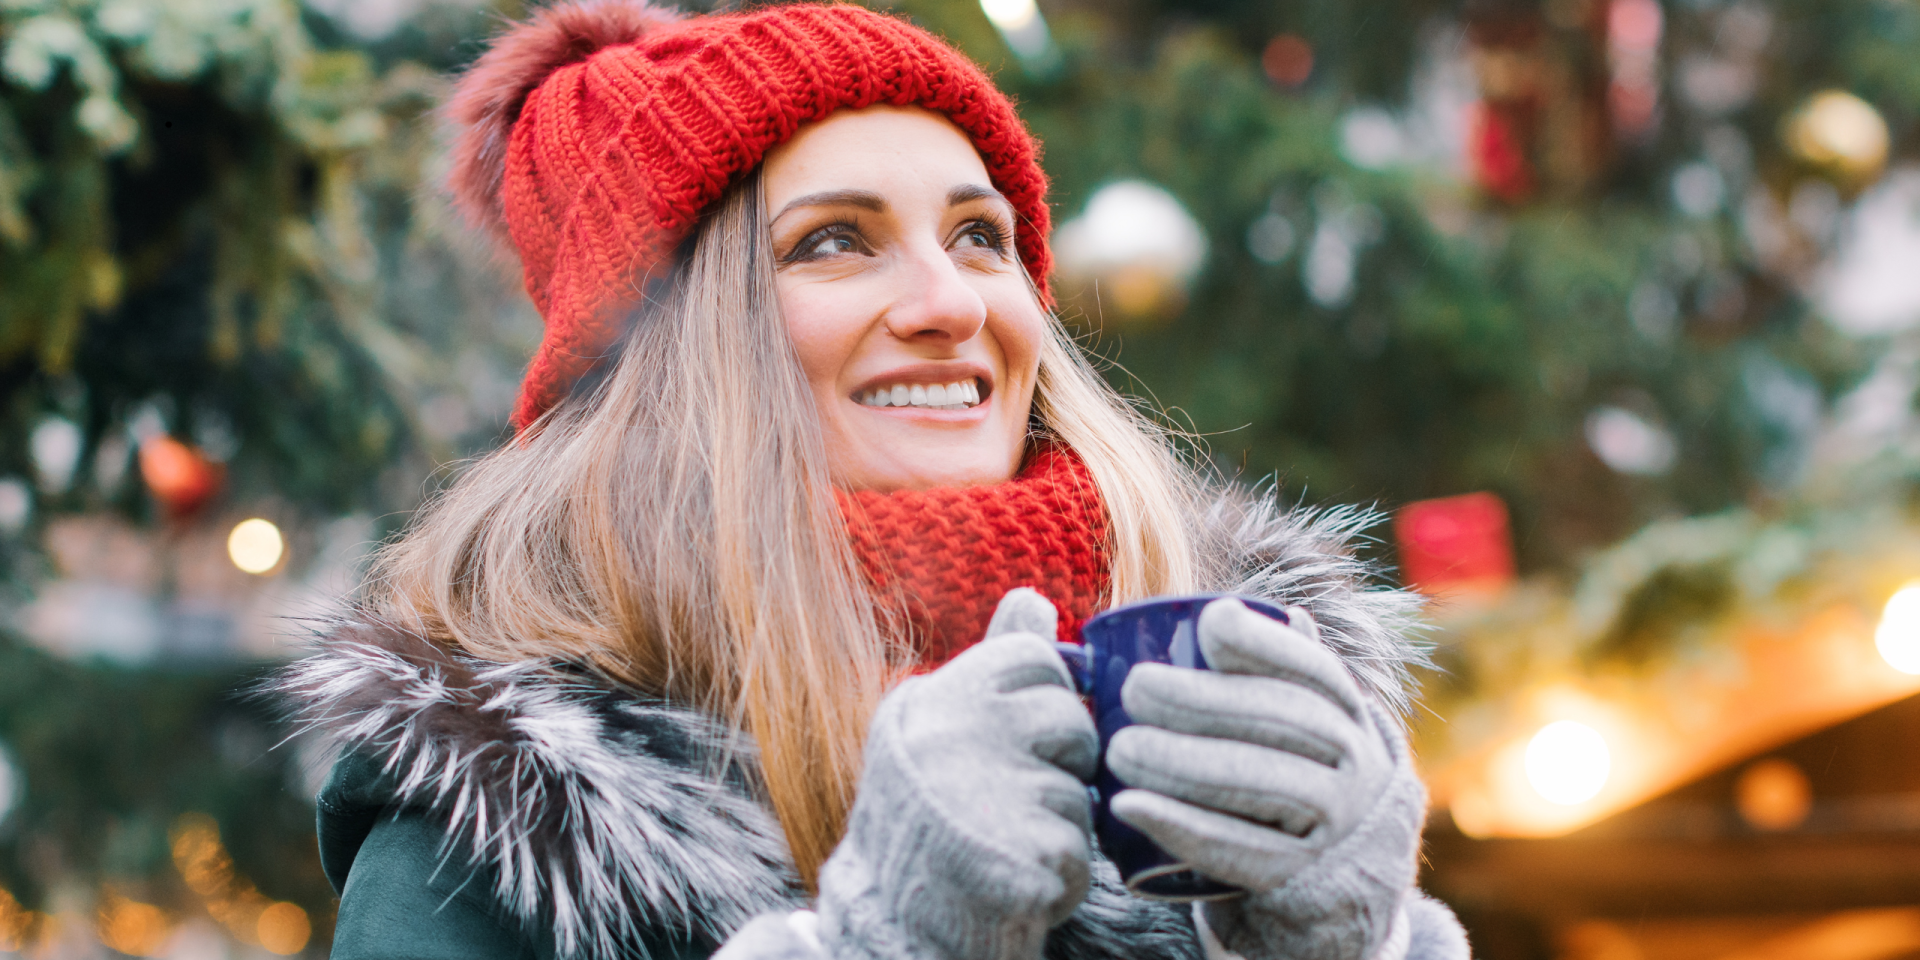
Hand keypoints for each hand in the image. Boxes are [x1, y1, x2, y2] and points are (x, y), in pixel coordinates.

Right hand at [810, 587, 1097, 959]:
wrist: (892, 916)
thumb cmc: (927, 812)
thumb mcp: (943, 725)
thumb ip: (994, 662)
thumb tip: (1034, 597)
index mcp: (938, 696)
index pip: (1036, 659)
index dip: (1042, 700)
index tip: (1013, 736)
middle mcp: (959, 734)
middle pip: (1071, 720)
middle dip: (1059, 762)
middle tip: (1007, 796)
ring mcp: (992, 794)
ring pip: (1079, 788)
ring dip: (1058, 821)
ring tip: (1005, 838)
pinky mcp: (1026, 854)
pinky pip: (1079, 849)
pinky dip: (1058, 873)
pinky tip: (1015, 876)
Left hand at [1106, 598, 1423, 959]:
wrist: (1342, 875)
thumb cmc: (1296, 772)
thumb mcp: (1304, 721)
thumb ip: (1270, 671)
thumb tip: (1221, 610)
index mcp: (1346, 713)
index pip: (1313, 670)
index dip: (1265, 642)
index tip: (1209, 625)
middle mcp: (1352, 763)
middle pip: (1281, 722)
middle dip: (1202, 699)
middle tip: (1134, 687)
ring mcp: (1333, 822)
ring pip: (1263, 783)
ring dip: (1184, 763)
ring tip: (1119, 747)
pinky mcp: (1299, 877)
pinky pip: (1240, 851)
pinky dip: (1180, 826)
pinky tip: (1128, 805)